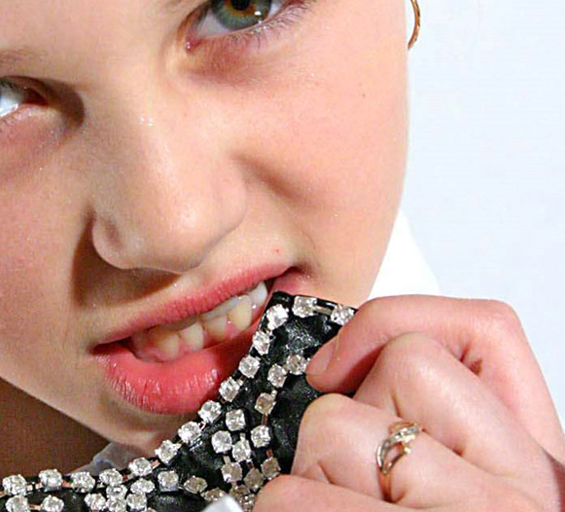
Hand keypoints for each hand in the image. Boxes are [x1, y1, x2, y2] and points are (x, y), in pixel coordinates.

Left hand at [253, 295, 564, 510]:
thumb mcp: (473, 486)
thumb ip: (444, 422)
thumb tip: (340, 367)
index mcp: (538, 467)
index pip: (486, 329)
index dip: (391, 327)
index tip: (340, 364)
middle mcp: (515, 495)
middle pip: (397, 368)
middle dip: (350, 416)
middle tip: (360, 484)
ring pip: (332, 426)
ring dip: (309, 476)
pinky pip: (288, 494)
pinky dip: (282, 509)